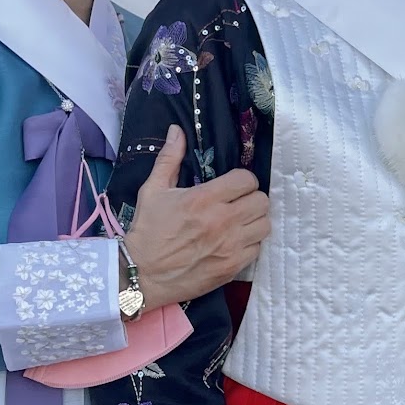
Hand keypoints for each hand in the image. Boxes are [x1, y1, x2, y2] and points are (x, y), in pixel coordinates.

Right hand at [123, 125, 269, 303]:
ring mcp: (229, 246)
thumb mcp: (153, 190)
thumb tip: (177, 130)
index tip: (233, 186)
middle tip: (239, 203)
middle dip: (251, 199)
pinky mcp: (232, 267)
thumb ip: (170, 159)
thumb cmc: (147, 230)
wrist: (140, 273)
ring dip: (255, 221)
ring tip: (241, 222)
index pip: (247, 180)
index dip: (243, 180)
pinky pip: (258, 249)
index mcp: (203, 199)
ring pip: (265, 225)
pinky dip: (250, 244)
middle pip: (261, 201)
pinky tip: (235, 242)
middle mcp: (222, 220)